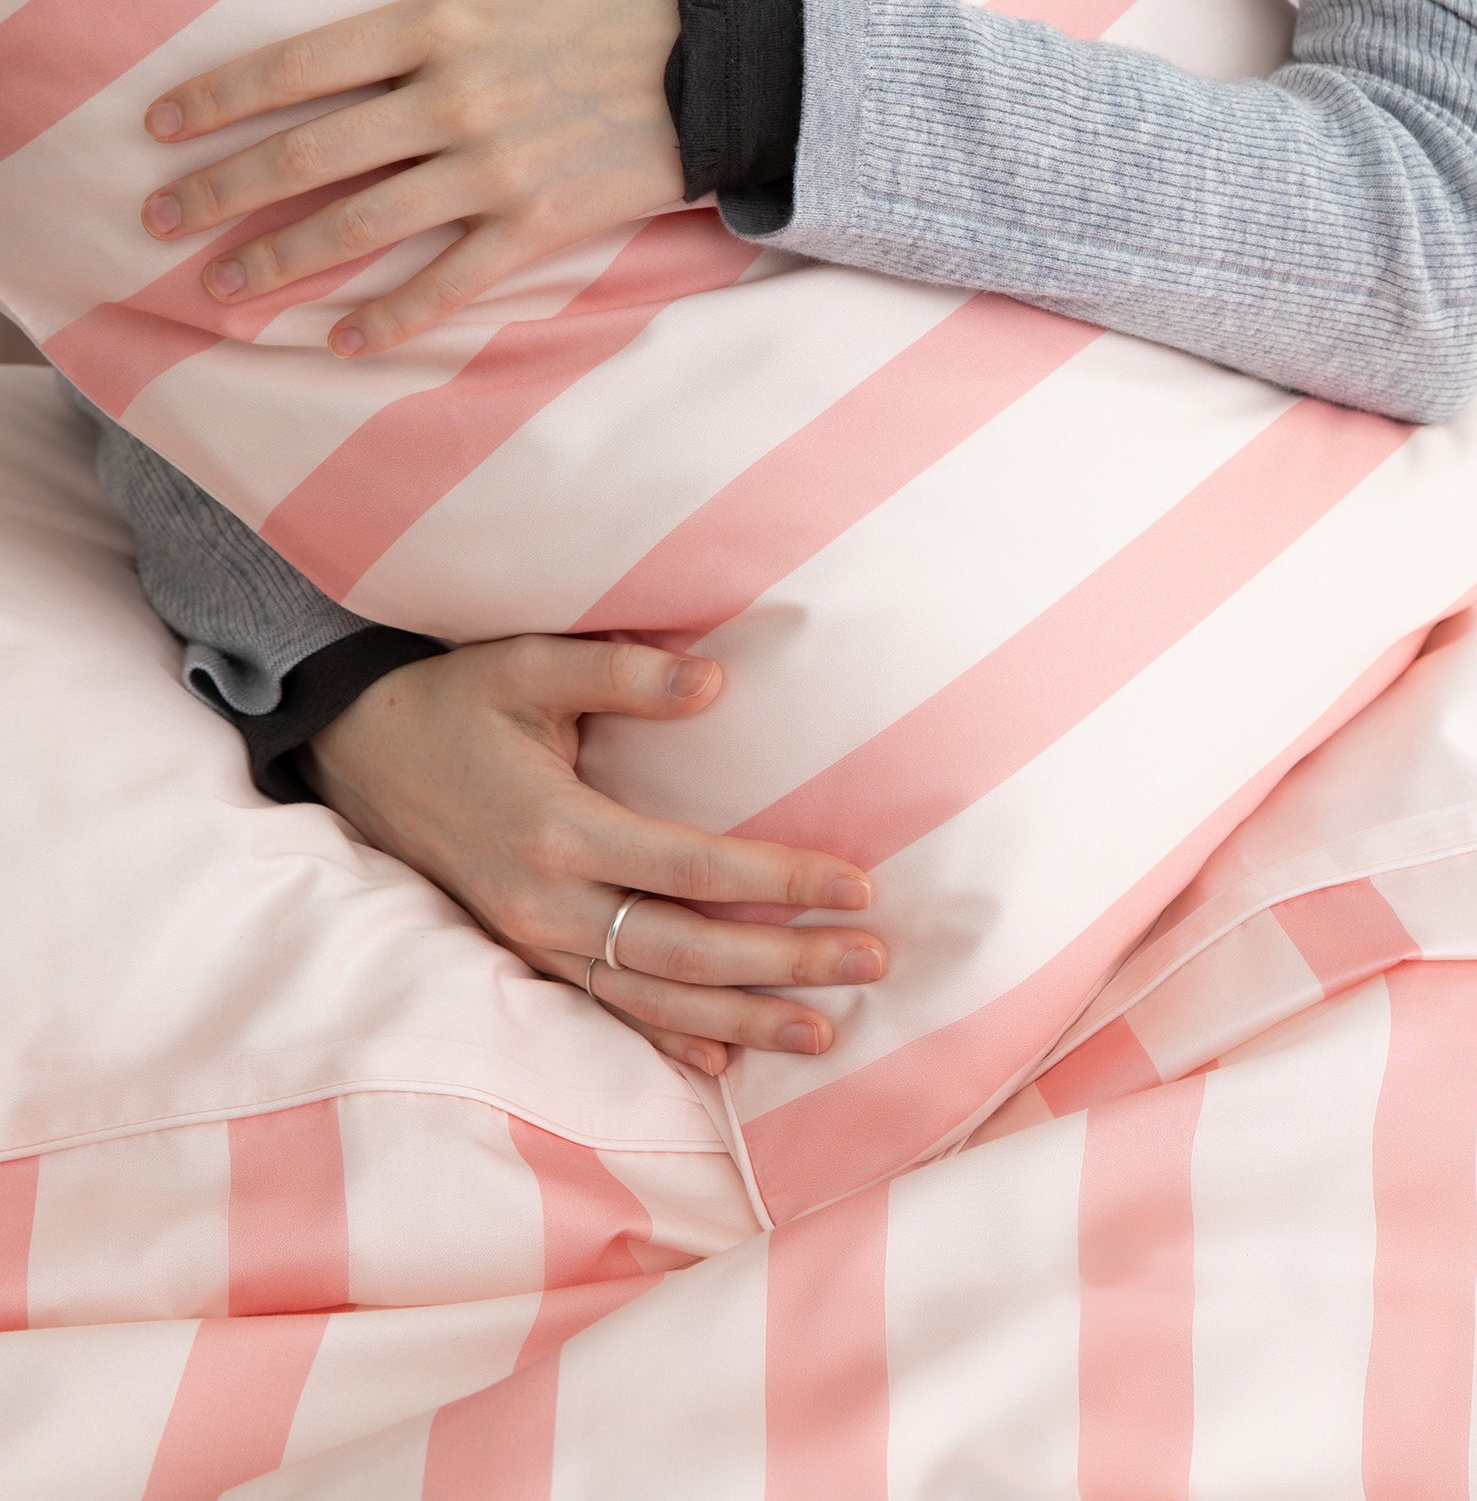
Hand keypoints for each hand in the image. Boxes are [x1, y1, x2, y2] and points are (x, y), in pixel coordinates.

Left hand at [141, 0, 683, 356]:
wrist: (749, 55)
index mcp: (446, 19)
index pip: (302, 62)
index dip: (221, 97)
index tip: (162, 126)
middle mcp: (456, 101)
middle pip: (311, 154)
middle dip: (224, 192)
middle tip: (160, 222)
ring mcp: (498, 171)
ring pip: (365, 226)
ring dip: (283, 263)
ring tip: (222, 291)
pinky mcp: (545, 224)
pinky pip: (456, 280)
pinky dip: (398, 314)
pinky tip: (345, 338)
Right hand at [305, 635, 886, 1075]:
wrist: (351, 748)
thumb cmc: (451, 699)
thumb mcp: (527, 665)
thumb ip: (621, 672)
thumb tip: (715, 679)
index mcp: (558, 829)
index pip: (694, 869)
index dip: (781, 881)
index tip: (859, 886)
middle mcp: (545, 902)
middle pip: (687, 950)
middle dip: (785, 963)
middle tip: (873, 964)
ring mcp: (529, 938)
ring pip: (652, 996)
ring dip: (742, 1017)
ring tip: (825, 1031)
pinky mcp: (518, 951)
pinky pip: (602, 1009)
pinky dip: (664, 1039)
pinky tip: (721, 1063)